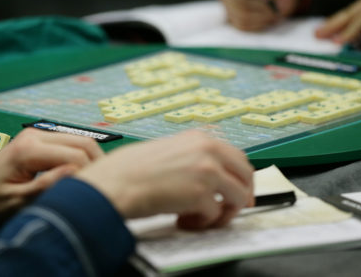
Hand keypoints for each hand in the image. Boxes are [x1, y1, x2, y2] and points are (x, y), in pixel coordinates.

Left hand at [0, 128, 103, 224]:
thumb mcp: (17, 201)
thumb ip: (47, 185)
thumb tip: (77, 173)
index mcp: (29, 149)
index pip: (76, 156)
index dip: (89, 174)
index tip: (92, 193)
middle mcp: (35, 135)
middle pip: (83, 142)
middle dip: (96, 163)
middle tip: (101, 186)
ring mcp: (37, 134)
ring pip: (79, 140)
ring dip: (90, 159)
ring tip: (92, 182)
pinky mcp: (38, 139)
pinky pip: (69, 143)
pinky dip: (79, 156)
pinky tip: (79, 175)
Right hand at [77, 130, 253, 229]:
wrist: (115, 183)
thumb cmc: (129, 169)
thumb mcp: (167, 150)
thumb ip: (191, 157)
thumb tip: (207, 173)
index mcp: (199, 138)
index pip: (235, 155)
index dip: (240, 176)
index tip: (239, 189)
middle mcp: (208, 150)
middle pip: (246, 174)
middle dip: (242, 194)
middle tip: (232, 208)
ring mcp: (207, 171)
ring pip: (237, 196)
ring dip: (223, 212)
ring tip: (200, 219)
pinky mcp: (202, 194)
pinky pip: (216, 214)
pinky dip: (202, 223)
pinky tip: (183, 221)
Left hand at [315, 0, 360, 43]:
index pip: (359, 10)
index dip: (343, 22)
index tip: (330, 30)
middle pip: (353, 10)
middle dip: (333, 23)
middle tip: (317, 33)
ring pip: (354, 14)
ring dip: (337, 28)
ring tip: (323, 37)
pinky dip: (350, 32)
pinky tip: (340, 40)